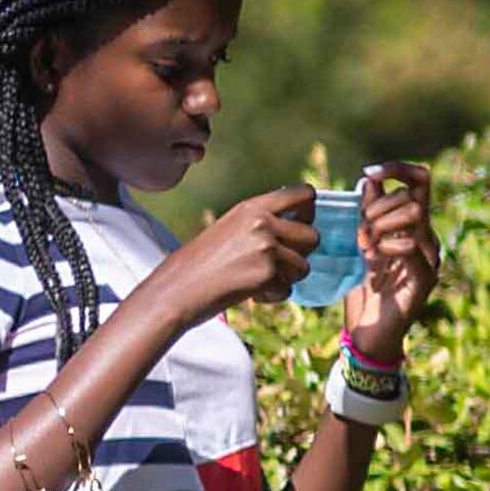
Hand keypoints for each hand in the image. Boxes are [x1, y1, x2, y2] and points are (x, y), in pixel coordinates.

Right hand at [156, 185, 317, 322]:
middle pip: (313, 236)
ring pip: (304, 266)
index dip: (309, 212)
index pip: (304, 193)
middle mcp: (263, 223)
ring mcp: (266, 248)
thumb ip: (262, 224)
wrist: (176, 290)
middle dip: (300, 255)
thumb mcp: (230, 228)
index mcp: (253, 207)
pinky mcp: (267, 275)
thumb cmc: (199, 264)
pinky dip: (272, 297)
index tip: (299, 227)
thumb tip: (299, 228)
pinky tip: (251, 294)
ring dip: (286, 278)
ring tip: (258, 280)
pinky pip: (288, 289)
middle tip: (277, 264)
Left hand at [340, 164, 439, 362]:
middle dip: (377, 207)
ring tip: (364, 247)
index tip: (369, 172)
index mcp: (414, 226)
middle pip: (411, 196)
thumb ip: (367, 212)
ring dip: (381, 225)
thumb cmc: (364, 290)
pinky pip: (412, 246)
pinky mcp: (426, 278)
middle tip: (359, 233)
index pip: (420, 180)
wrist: (368, 332)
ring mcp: (430, 258)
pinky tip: (372, 258)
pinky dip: (388, 246)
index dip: (397, 169)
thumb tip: (368, 179)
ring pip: (414, 215)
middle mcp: (427, 238)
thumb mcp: (361, 242)